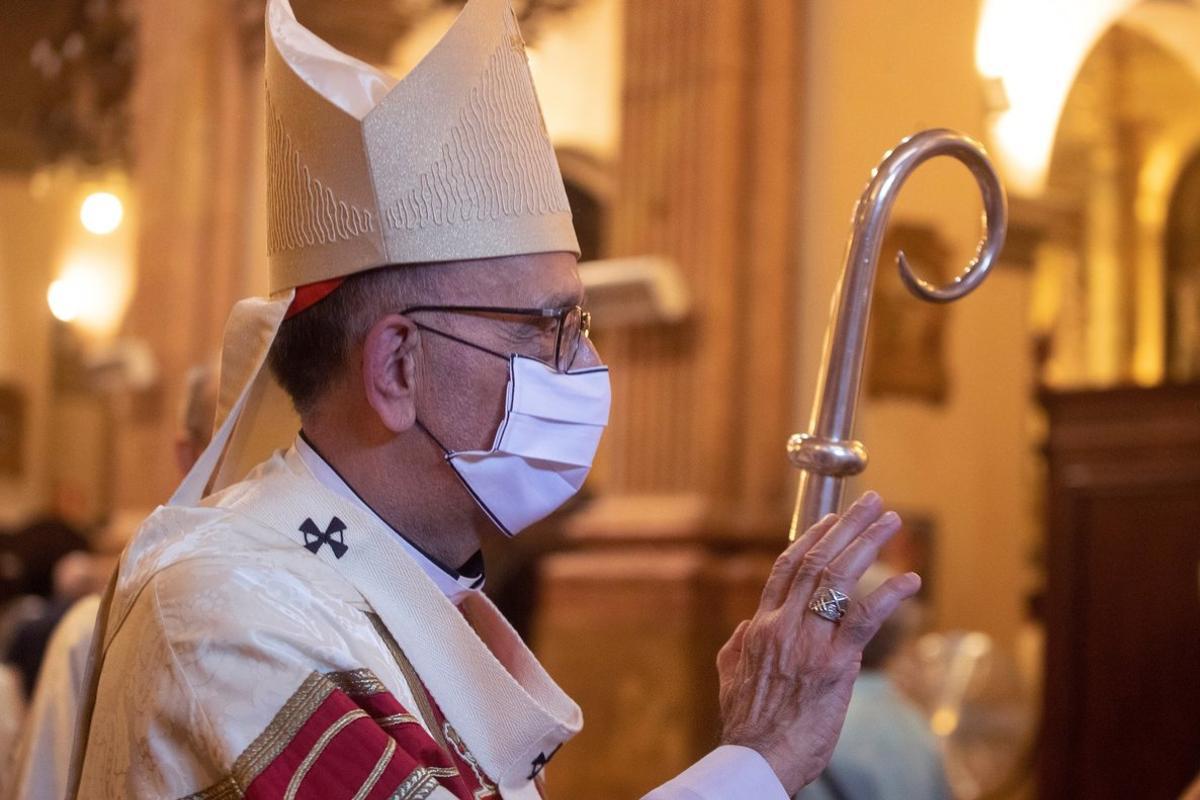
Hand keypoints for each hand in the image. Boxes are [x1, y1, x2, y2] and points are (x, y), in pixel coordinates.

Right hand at [716, 492, 920, 794]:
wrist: (756, 759)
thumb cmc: (747, 726)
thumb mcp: (729, 677)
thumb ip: (737, 647)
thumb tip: (746, 626)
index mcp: (761, 627)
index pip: (787, 569)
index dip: (812, 539)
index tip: (833, 518)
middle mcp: (783, 625)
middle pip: (817, 562)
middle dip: (847, 527)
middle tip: (873, 503)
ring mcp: (808, 643)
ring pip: (839, 579)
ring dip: (868, 545)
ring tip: (892, 521)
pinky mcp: (833, 666)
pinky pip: (863, 620)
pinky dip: (888, 596)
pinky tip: (910, 579)